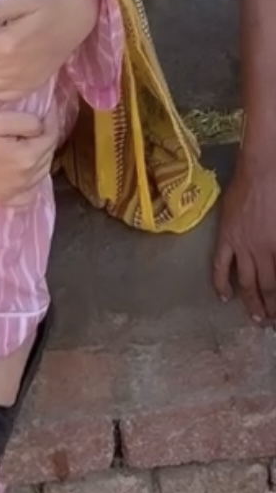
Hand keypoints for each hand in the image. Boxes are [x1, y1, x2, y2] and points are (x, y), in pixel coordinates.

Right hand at [0, 105, 58, 206]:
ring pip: (41, 174)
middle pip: (47, 156)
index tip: (49, 107)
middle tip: (39, 121)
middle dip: (46, 137)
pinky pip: (27, 197)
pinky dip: (32, 186)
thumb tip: (43, 126)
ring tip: (31, 141)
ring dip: (41, 157)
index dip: (51, 120)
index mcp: (26, 158)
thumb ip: (27, 122)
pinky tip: (26, 174)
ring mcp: (11, 192)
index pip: (50, 137)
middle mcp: (24, 180)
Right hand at [213, 153, 275, 322]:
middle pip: (267, 286)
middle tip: (271, 323)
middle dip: (271, 307)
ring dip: (251, 302)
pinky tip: (225, 297)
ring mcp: (242, 246)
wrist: (262, 169)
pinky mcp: (226, 238)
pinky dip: (221, 283)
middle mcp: (261, 251)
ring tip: (256, 318)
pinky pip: (221, 265)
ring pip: (246, 281)